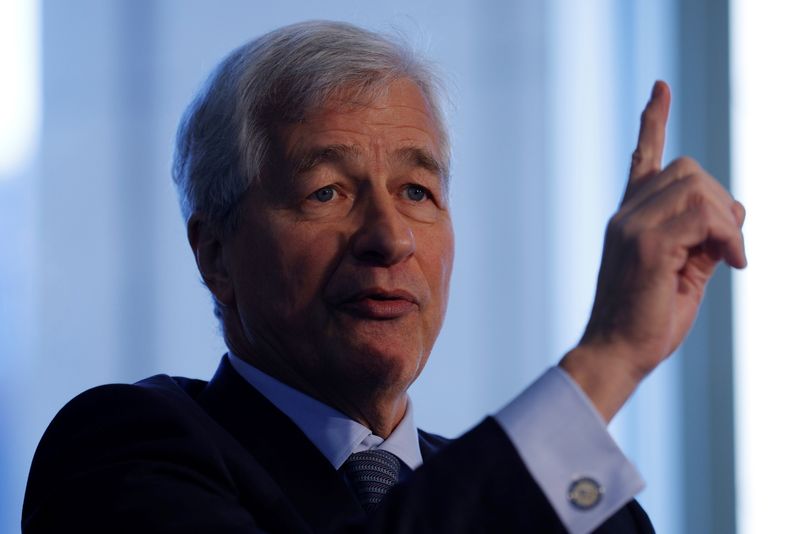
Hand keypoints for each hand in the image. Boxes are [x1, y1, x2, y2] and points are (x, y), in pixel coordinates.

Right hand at [560, 81, 746, 421]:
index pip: (643, 160)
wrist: (616, 354)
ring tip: (729, 259)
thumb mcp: (684, 272)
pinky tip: (730, 263)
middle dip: (722, 201)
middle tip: (729, 248)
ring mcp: (632, 227)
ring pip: (697, 188)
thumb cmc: (648, 321)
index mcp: (630, 220)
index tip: (661, 88)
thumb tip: (733, 211)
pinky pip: (703, 216)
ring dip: (727, 221)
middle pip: (689, 170)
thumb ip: (703, 239)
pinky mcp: (646, 244)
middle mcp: (627, 215)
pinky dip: (728, 236)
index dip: (653, 122)